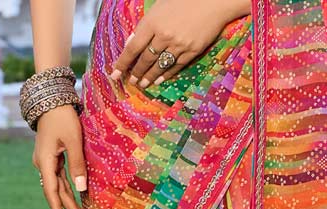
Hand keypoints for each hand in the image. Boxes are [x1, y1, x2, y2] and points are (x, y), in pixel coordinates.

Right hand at [32, 104, 85, 208]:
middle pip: (56, 192)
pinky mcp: (52, 158)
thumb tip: (81, 189)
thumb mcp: (73, 140)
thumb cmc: (63, 117)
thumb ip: (77, 164)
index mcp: (45, 161)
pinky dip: (68, 190)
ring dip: (69, 202)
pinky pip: (60, 178)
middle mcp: (43, 164)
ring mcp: (46, 161)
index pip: (52, 191)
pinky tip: (75, 201)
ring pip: (59, 186)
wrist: (51, 99)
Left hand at [110, 0, 251, 89]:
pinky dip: (166, 74)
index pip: (133, 48)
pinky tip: (159, 79)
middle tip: (131, 81)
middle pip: (146, 60)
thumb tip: (134, 42)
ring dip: (149, 77)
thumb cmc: (183, 1)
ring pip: (160, 66)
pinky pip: (175, 67)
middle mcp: (164, 36)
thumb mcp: (159, 8)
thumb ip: (146, 25)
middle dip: (136, 72)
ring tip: (143, 84)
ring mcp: (179, 45)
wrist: (211, 2)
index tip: (115, 73)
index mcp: (153, 22)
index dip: (123, 62)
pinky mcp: (192, 51)